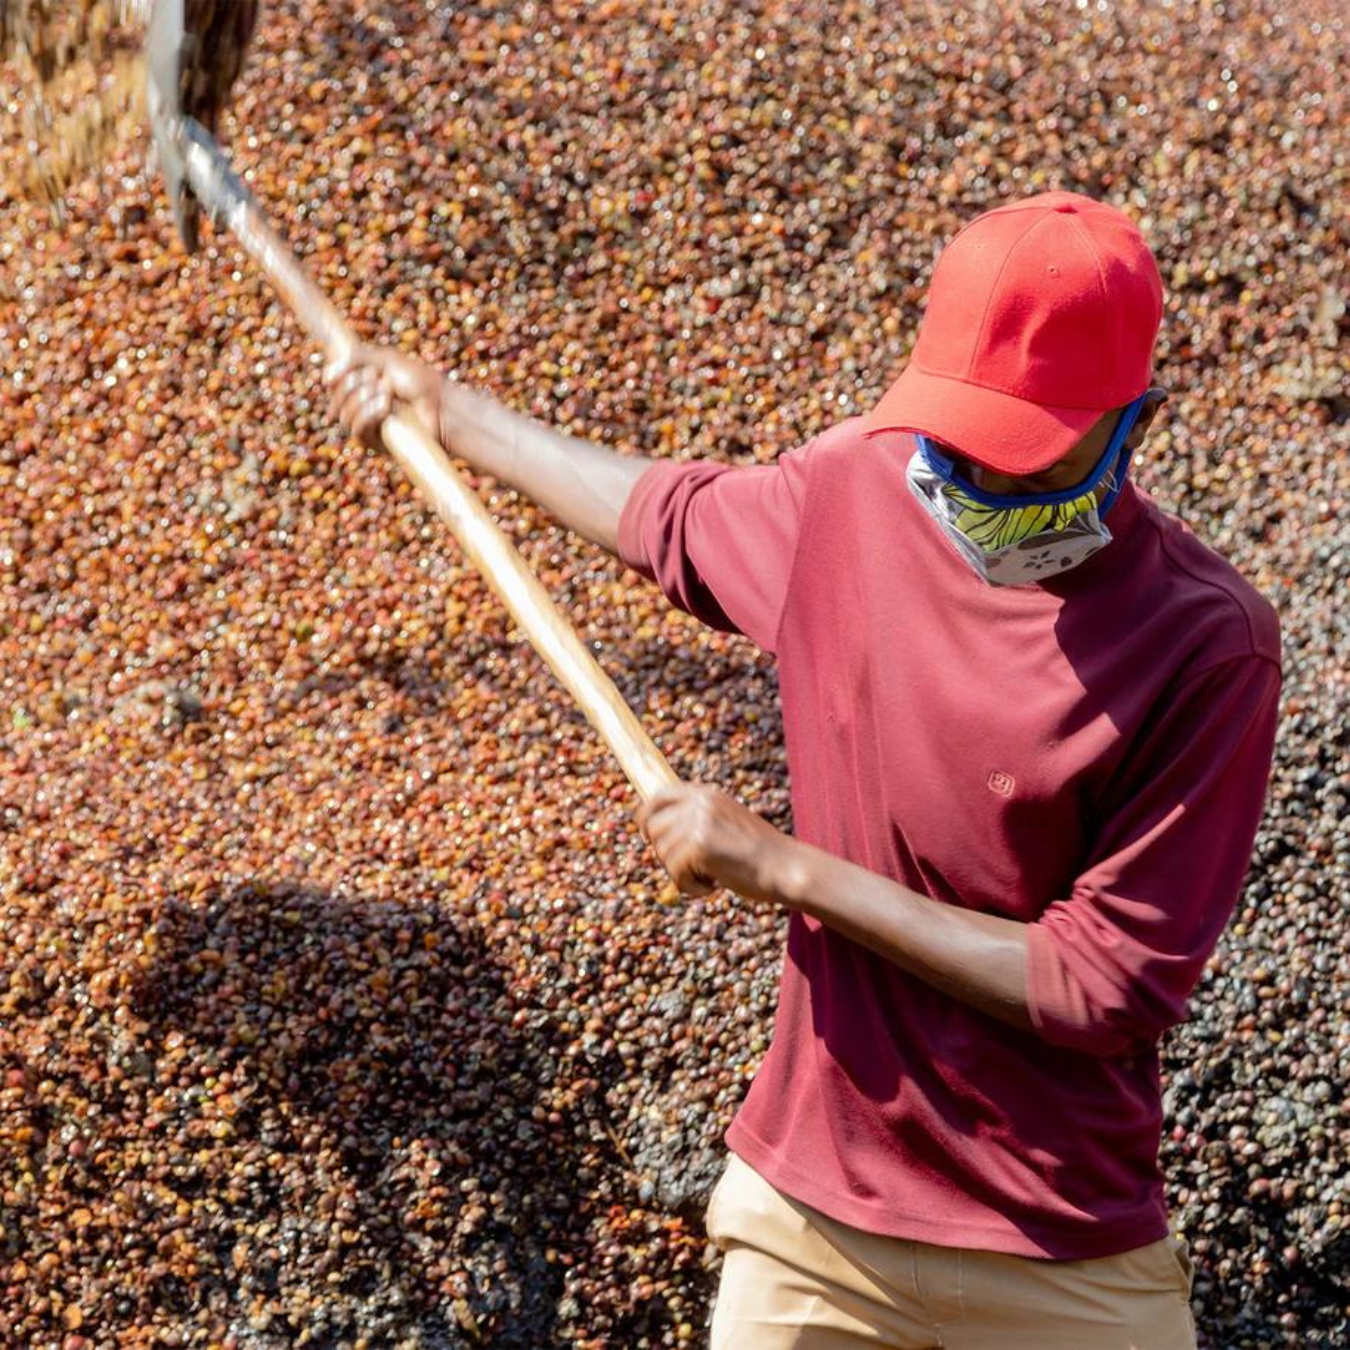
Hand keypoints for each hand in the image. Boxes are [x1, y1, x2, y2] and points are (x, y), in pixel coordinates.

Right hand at [325, 344, 445, 449]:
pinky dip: (368, 415)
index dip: (341, 373)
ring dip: (363, 399)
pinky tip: (385, 407)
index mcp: (361, 385)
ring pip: (344, 414)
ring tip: (387, 393)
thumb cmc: (419, 382)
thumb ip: (355, 358)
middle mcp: (361, 405)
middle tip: (379, 378)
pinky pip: (356, 430)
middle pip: (335, 397)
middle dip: (354, 384)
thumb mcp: (385, 360)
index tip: (365, 367)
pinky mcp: (377, 443)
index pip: (333, 382)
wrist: (442, 406)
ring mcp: (368, 425)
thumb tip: (326, 376)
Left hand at [636, 783, 795, 902]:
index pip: (658, 796)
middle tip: (695, 868)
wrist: (786, 867)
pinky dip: (691, 887)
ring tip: (712, 877)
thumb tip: (650, 828)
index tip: (645, 834)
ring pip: (663, 854)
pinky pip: (675, 873)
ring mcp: (698, 821)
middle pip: (654, 829)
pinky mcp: (698, 845)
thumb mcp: (724, 823)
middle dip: (666, 853)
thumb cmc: (758, 854)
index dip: (645, 817)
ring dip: (682, 874)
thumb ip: (694, 819)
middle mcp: (700, 802)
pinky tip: (713, 886)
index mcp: (706, 793)